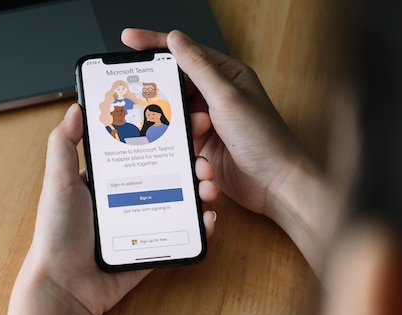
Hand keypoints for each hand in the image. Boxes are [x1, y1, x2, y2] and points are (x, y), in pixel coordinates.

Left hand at [7, 103, 218, 314]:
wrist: (66, 284)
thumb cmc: (58, 232)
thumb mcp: (58, 181)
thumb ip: (63, 144)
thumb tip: (76, 107)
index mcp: (108, 177)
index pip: (140, 147)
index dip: (162, 133)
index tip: (183, 119)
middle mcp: (129, 194)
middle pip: (168, 169)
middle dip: (190, 158)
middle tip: (203, 155)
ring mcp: (144, 219)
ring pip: (181, 196)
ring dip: (200, 187)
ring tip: (208, 184)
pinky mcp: (155, 243)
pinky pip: (184, 229)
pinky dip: (201, 222)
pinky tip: (208, 215)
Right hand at [121, 29, 338, 276]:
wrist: (276, 185)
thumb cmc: (264, 138)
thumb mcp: (227, 98)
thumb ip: (199, 67)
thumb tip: (175, 39)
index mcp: (225, 75)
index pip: (184, 52)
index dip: (154, 44)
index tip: (128, 39)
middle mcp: (215, 96)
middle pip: (173, 86)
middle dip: (161, 96)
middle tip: (140, 99)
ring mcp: (207, 122)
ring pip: (173, 116)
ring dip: (177, 128)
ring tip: (197, 135)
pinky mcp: (201, 146)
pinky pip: (179, 140)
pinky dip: (182, 148)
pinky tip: (198, 158)